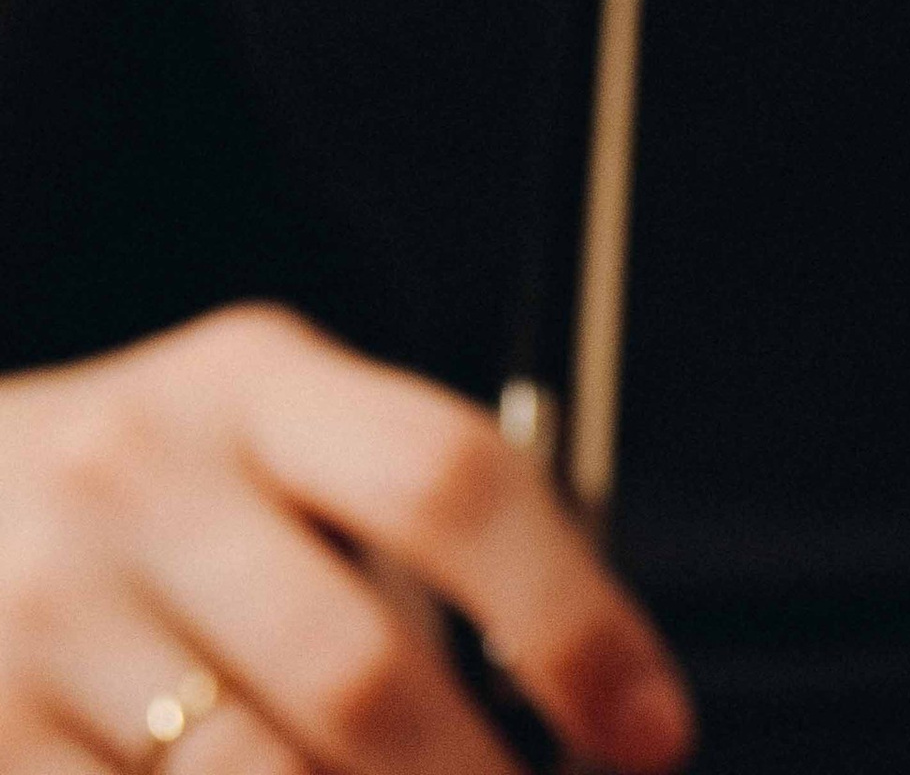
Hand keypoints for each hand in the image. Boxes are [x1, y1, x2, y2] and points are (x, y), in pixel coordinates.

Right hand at [0, 309, 691, 773]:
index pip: (449, 480)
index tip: (649, 727)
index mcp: (250, 383)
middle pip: (363, 673)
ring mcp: (51, 622)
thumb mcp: (260, 440)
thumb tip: (584, 689)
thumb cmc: (141, 492)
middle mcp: (142, 484)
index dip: (574, 618)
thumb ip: (401, 528)